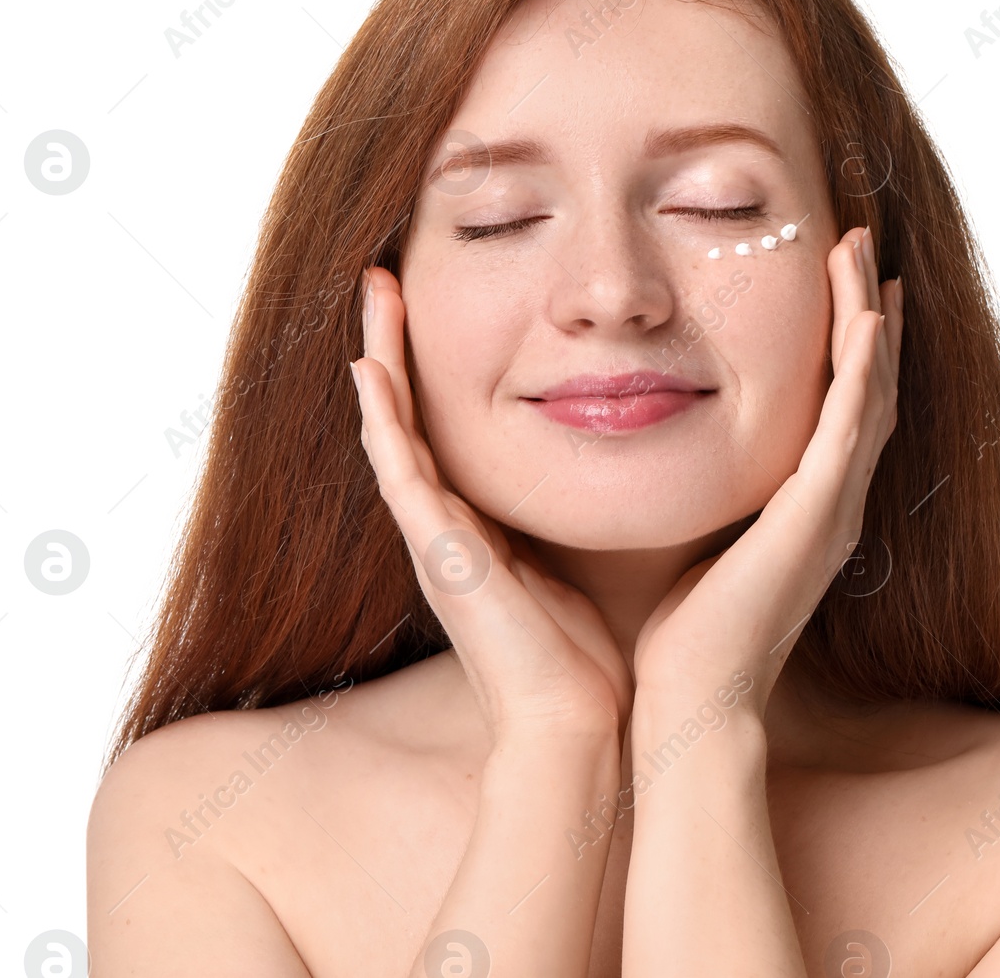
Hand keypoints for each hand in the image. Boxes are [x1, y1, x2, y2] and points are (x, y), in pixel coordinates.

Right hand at [352, 266, 633, 746]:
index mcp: (479, 525)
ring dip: (380, 360)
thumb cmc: (588, 652)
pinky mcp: (437, 553)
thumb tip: (629, 459)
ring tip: (375, 292)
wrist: (576, 723)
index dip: (433, 366)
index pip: (445, 426)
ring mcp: (434, 538)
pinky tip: (370, 369)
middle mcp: (446, 524)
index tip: (438, 302)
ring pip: (392, 429)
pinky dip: (382, 420)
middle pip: (408, 415)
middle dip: (396, 346)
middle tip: (386, 277)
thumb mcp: (583, 557)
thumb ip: (584, 509)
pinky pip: (399, 471)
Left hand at [631, 225, 901, 708]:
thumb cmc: (680, 633)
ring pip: (869, 394)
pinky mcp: (819, 518)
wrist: (691, 700)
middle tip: (863, 247)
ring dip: (869, 320)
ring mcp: (835, 510)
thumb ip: (698, 489)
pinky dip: (863, 371)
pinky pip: (851, 429)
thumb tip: (660, 440)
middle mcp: (834, 504)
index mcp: (806, 508)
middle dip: (866, 313)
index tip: (844, 284)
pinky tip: (866, 320)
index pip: (839, 406)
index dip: (847, 343)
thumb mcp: (694, 535)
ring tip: (864, 257)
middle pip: (867, 387)